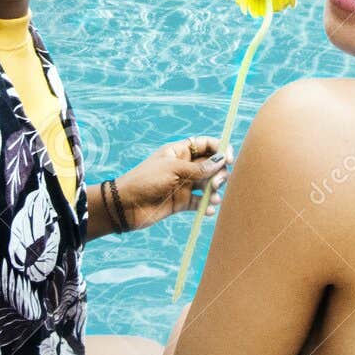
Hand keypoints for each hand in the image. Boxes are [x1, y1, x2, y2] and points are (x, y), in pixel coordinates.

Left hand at [108, 137, 231, 231]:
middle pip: (211, 165)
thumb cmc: (146, 179)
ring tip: (213, 197)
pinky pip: (201, 202)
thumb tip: (222, 162)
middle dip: (219, 173)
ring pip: (208, 184)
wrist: (126, 205)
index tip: (228, 158)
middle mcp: (184, 167)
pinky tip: (209, 210)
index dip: (219, 149)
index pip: (206, 145)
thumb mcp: (173, 169)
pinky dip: (207, 206)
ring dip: (215, 190)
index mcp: (180, 152)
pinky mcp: (182, 202)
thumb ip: (199, 168)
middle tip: (217, 183)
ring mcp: (184, 185)